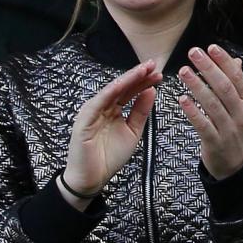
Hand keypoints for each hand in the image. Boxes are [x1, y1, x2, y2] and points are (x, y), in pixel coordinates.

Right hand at [64, 60, 162, 200]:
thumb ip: (141, 112)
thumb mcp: (133, 132)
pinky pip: (98, 102)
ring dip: (127, 79)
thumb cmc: (109, 157)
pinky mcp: (84, 120)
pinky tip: (122, 84)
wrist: (93, 178)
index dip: (143, 82)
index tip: (158, 74)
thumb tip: (151, 91)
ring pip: (111, 90)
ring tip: (143, 69)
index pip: (129, 92)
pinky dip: (110, 91)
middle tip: (152, 65)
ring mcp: (92, 112)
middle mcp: (102, 108)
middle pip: (122, 88)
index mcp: (113, 110)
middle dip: (138, 75)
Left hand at [178, 46, 242, 178]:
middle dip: (209, 68)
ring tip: (184, 71)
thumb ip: (237, 85)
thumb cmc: (236, 132)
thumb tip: (235, 61)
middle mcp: (239, 113)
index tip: (211, 47)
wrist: (238, 166)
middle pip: (225, 87)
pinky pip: (203, 124)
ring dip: (197, 86)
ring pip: (213, 104)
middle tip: (194, 53)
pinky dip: (193, 111)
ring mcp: (228, 128)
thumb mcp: (242, 108)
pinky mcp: (215, 142)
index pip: (237, 77)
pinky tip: (182, 99)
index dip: (224, 61)